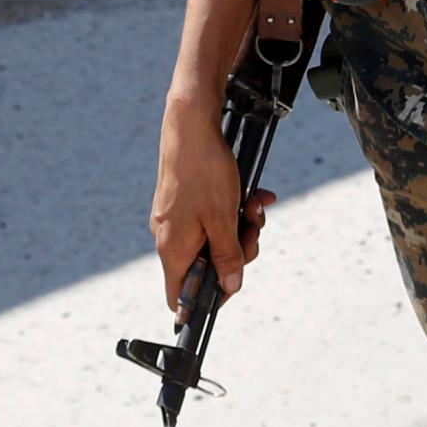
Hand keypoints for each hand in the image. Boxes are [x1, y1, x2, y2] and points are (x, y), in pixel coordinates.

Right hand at [150, 101, 272, 315]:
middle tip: (253, 227)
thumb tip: (230, 287)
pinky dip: (236, 209)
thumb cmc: (203, 172)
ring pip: (215, 238)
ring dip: (242, 225)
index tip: (232, 284)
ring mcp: (178, 220)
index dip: (206, 300)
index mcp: (173, 250)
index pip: (180, 296)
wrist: (191, 127)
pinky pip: (214, 217)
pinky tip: (256, 195)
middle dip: (238, 249)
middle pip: (207, 265)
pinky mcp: (187, 202)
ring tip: (255, 205)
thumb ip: (227, 256)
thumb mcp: (223, 219)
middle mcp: (171, 238)